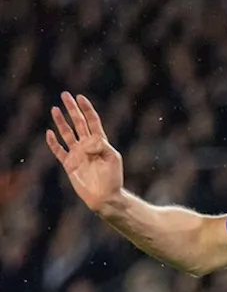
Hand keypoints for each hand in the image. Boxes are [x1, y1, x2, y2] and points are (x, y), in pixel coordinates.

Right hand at [46, 92, 124, 213]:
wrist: (104, 196)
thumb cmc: (112, 178)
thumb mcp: (112, 158)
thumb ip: (102, 146)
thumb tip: (89, 141)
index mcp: (100, 142)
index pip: (92, 121)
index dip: (86, 109)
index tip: (80, 97)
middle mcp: (87, 145)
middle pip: (78, 123)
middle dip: (72, 109)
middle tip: (65, 95)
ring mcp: (77, 154)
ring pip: (66, 133)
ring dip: (60, 121)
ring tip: (55, 109)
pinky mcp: (69, 164)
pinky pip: (58, 150)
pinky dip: (53, 142)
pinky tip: (49, 133)